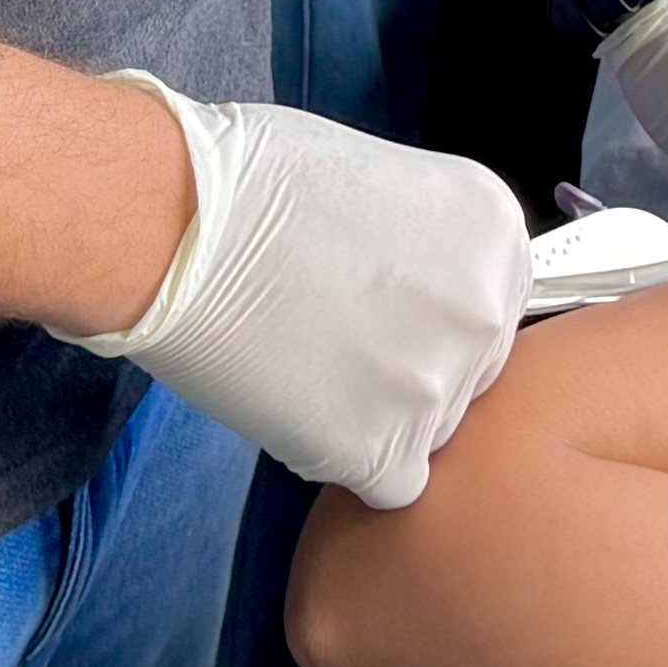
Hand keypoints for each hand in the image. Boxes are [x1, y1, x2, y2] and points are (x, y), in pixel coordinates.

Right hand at [58, 77, 529, 509]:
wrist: (173, 224)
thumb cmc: (251, 180)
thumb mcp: (385, 181)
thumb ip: (430, 244)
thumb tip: (426, 293)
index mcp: (494, 230)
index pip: (493, 305)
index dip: (429, 311)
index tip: (379, 301)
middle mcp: (485, 308)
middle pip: (472, 371)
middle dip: (413, 363)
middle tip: (336, 335)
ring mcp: (437, 384)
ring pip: (432, 431)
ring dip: (380, 416)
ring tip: (305, 363)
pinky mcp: (379, 449)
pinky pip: (392, 486)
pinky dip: (350, 462)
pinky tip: (301, 410)